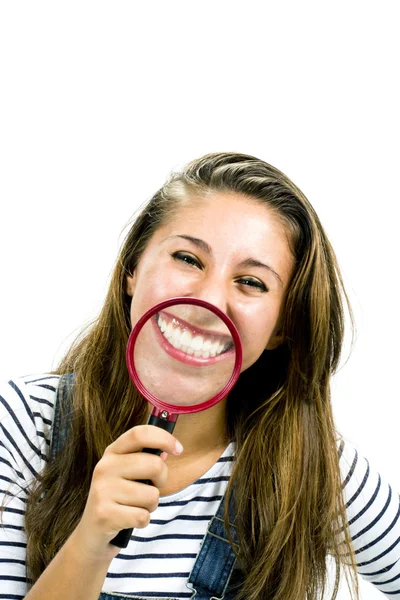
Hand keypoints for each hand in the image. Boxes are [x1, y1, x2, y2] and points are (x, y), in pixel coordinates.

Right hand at [71, 425, 182, 561]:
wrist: (91, 534)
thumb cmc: (118, 499)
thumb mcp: (127, 473)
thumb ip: (146, 459)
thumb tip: (168, 450)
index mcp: (112, 452)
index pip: (140, 434)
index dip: (164, 438)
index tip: (179, 449)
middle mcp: (105, 467)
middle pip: (155, 464)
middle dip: (162, 480)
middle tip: (150, 489)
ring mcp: (102, 490)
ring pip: (152, 495)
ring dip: (150, 505)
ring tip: (134, 507)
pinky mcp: (104, 514)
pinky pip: (143, 516)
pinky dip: (142, 521)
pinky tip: (129, 520)